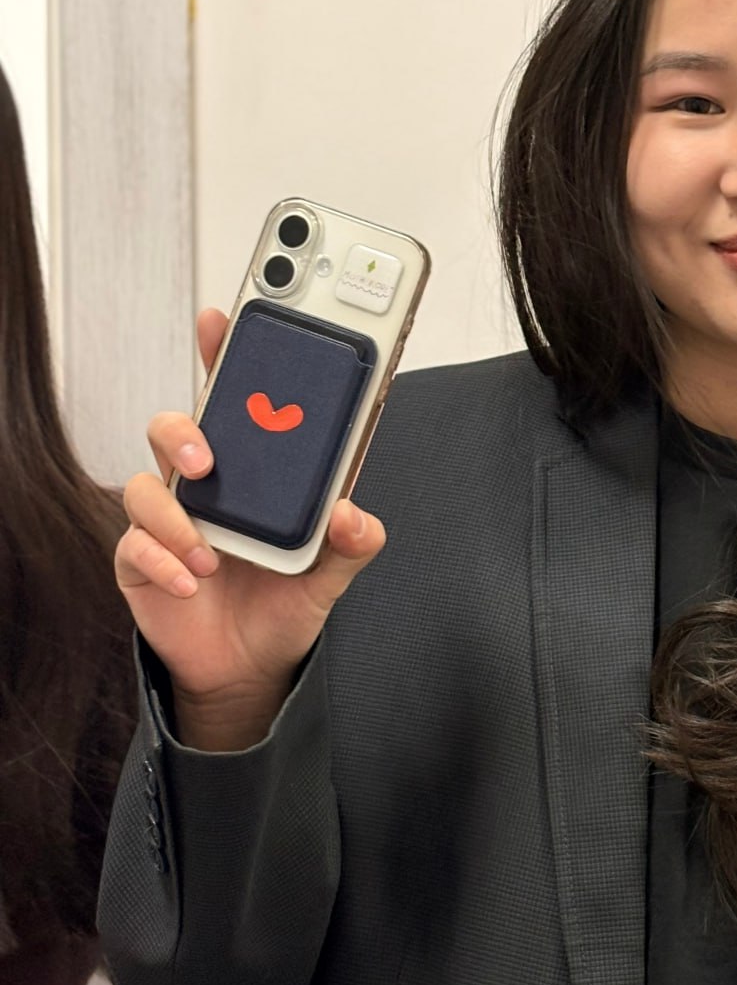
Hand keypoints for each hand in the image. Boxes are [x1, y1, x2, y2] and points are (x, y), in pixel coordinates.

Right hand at [115, 308, 385, 748]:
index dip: (225, 355)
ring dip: (178, 516)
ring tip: (212, 553)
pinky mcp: (142, 561)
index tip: (223, 319)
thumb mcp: (333, 573)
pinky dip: (162, 560)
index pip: (238, 402)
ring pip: (145, 486)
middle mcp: (208, 485)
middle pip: (176, 428)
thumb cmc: (287, 601)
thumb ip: (354, 542)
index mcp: (256, 473)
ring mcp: (171, 520)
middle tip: (207, 457)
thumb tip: (354, 515)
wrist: (251, 666)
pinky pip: (133, 545)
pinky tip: (192, 578)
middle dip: (184, 430)